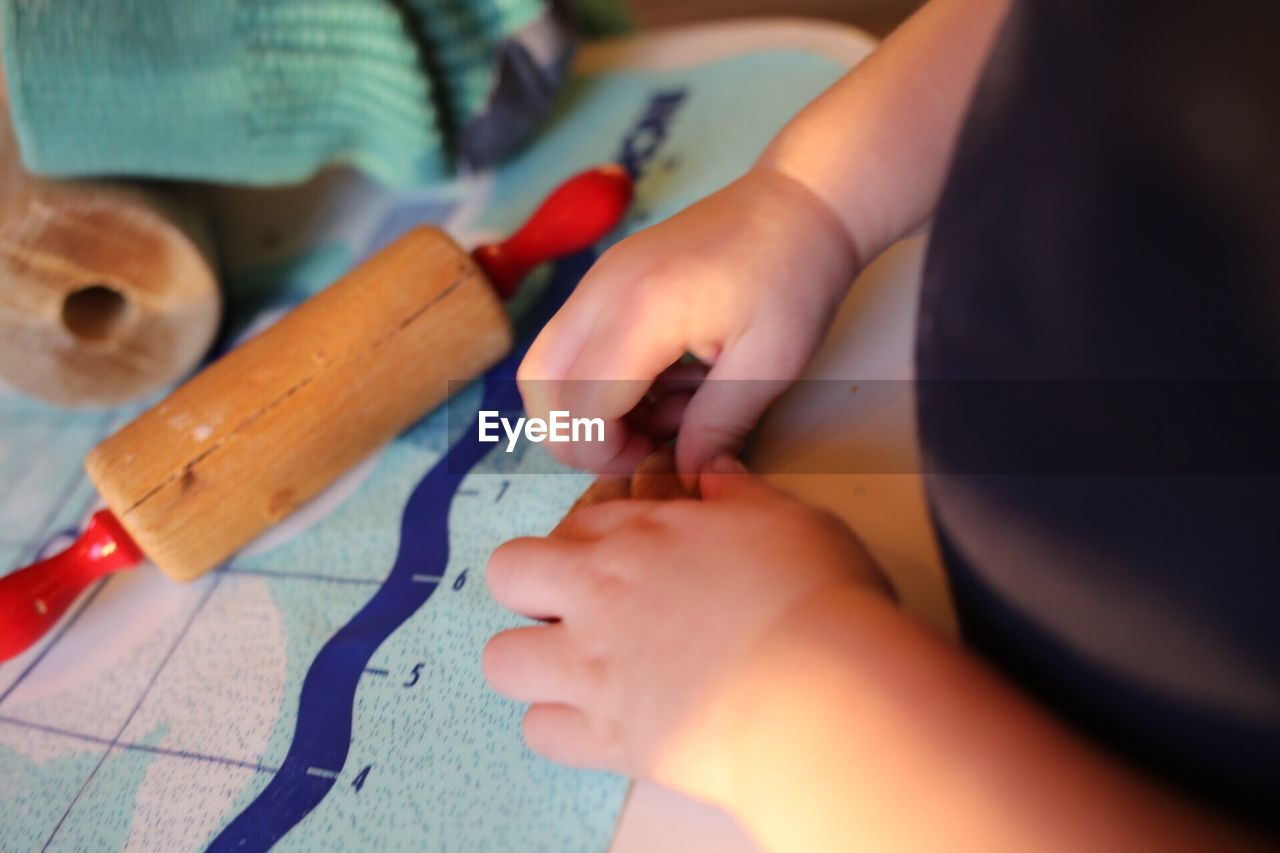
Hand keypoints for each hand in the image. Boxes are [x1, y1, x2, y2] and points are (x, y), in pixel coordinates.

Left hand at [483, 456, 890, 803]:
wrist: (826, 694)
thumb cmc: (819, 600)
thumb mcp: (790, 520)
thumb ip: (741, 496)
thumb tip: (716, 471)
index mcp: (643, 536)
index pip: (576, 523)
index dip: (590, 542)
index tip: (620, 562)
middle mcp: (602, 597)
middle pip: (509, 575)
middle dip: (530, 588)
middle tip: (577, 610)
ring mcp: (595, 671)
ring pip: (501, 659)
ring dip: (532, 662)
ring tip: (577, 672)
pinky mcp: (608, 740)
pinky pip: (540, 733)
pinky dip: (562, 729)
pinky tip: (603, 724)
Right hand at [517, 167, 858, 477]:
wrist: (799, 202)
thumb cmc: (794, 276)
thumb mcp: (770, 363)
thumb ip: (717, 425)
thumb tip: (682, 475)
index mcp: (642, 310)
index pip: (580, 406)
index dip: (606, 453)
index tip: (656, 461)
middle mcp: (602, 290)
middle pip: (540, 386)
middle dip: (579, 436)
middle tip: (643, 449)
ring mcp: (597, 279)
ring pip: (544, 365)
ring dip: (584, 409)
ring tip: (657, 418)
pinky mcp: (604, 280)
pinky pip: (569, 344)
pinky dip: (594, 381)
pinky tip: (658, 387)